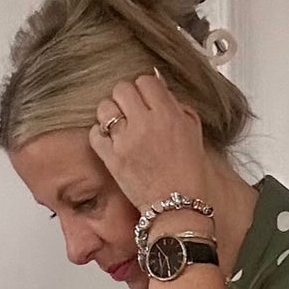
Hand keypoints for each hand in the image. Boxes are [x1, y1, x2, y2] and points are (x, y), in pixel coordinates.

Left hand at [88, 70, 209, 214]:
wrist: (178, 207)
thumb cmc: (189, 175)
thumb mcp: (193, 133)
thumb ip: (177, 107)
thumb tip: (160, 89)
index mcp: (168, 115)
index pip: (146, 81)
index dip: (145, 90)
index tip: (146, 101)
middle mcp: (146, 124)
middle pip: (122, 89)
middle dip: (126, 99)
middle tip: (131, 112)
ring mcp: (126, 141)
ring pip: (105, 107)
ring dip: (110, 114)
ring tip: (119, 127)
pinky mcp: (112, 158)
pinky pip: (95, 133)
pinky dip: (100, 136)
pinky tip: (111, 142)